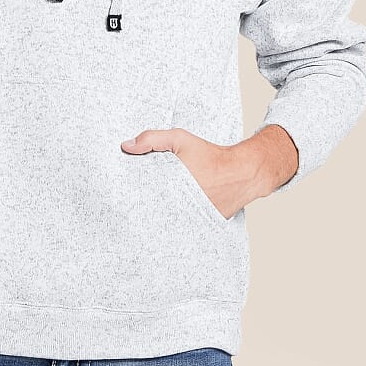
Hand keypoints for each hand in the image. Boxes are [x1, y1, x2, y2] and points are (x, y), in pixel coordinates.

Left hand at [121, 123, 297, 216]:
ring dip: (157, 218)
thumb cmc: (210, 155)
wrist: (242, 173)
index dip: (131, 198)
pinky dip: (175, 222)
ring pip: (166, 220)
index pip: (141, 198)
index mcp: (170, 188)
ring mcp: (190, 218)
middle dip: (141, 210)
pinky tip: (168, 218)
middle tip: (129, 208)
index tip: (122, 195)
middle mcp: (178, 207)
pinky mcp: (200, 225)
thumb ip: (153, 139)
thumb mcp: (180, 139)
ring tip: (146, 216)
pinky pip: (182, 225)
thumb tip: (126, 146)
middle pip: (151, 212)